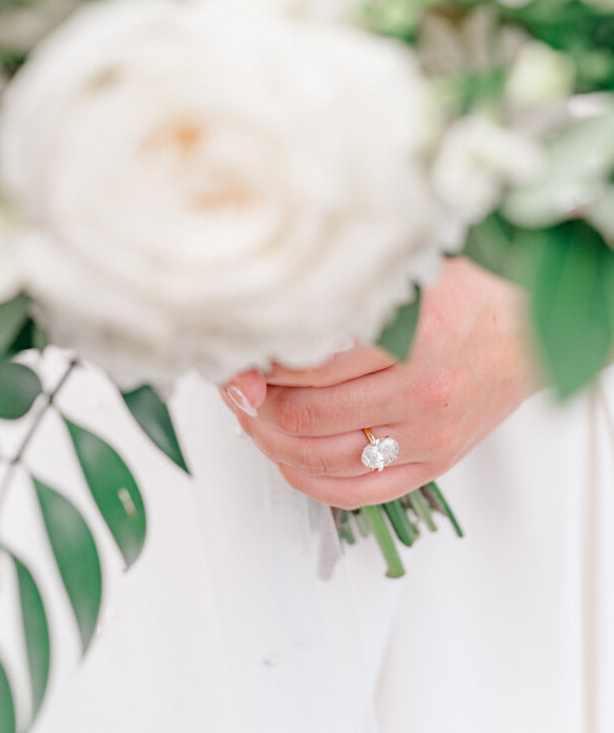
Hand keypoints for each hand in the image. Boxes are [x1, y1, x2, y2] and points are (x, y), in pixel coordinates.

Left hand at [220, 258, 539, 508]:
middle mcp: (420, 393)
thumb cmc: (472, 298)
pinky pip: (355, 492)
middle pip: (304, 414)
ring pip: (320, 458)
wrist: (531, 332)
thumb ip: (348, 296)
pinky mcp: (433, 463)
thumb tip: (275, 320)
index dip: (260, 361)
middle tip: (237, 383)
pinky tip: (287, 458)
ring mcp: (426, 436)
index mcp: (413, 337)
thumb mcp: (409, 277)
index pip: (306, 362)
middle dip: (256, 402)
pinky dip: (307, 479)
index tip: (241, 351)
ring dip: (272, 440)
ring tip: (254, 415)